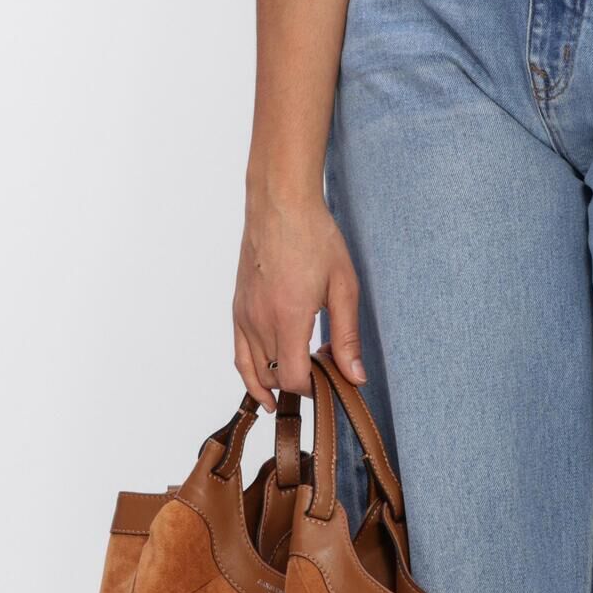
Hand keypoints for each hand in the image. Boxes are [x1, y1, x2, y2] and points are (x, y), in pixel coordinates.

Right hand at [234, 194, 365, 411]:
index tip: (331, 377)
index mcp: (287, 317)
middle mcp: (259, 321)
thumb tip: (355, 377)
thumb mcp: (343, 287)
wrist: (281, 204)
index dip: (313, 387)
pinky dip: (251, 373)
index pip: (293, 378)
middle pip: (274, 377)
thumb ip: (347, 336)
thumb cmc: (314, 238)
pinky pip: (238, 353)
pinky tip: (265, 381)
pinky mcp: (237, 308)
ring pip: (253, 371)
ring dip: (275, 381)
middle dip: (300, 382)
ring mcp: (244, 315)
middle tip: (323, 367)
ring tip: (296, 385)